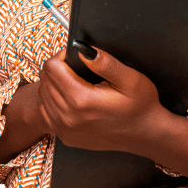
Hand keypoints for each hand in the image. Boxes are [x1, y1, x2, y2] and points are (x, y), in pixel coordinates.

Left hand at [36, 44, 166, 151]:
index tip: (74, 56)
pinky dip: (53, 101)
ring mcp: (64, 129)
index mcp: (81, 100)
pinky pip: (46, 112)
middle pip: (45, 80)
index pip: (51, 67)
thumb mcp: (130, 78)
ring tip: (73, 81)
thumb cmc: (140, 106)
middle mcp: (68, 116)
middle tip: (76, 67)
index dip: (62, 56)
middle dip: (57, 68)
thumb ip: (105, 63)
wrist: (145, 135)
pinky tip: (69, 98)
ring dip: (54, 84)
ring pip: (43, 95)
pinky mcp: (65, 136)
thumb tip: (83, 50)